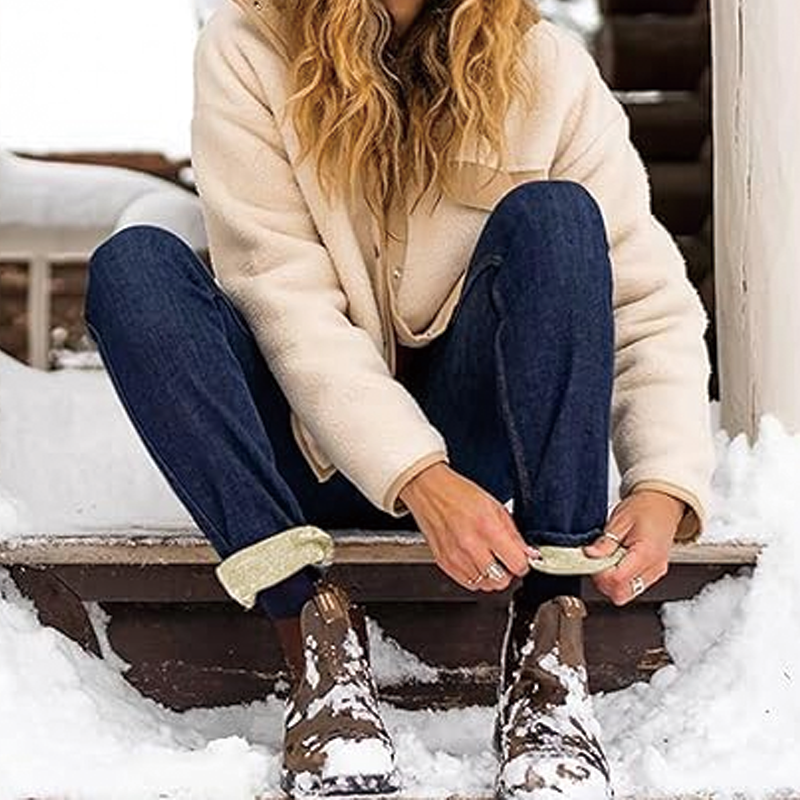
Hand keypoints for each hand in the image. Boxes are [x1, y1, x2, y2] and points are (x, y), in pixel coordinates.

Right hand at [399, 462, 537, 591]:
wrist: (429, 491)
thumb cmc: (459, 494)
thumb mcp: (495, 506)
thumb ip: (514, 534)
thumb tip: (528, 553)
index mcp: (487, 527)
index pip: (517, 564)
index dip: (523, 563)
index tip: (521, 558)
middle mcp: (470, 545)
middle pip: (502, 581)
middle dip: (508, 572)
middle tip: (505, 559)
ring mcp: (456, 557)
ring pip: (485, 586)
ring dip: (491, 576)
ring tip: (488, 559)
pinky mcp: (444, 563)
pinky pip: (468, 584)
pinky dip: (476, 577)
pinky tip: (475, 562)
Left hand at [583, 489, 685, 604]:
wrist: (664, 504)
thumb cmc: (645, 508)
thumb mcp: (620, 520)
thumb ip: (606, 541)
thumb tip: (590, 555)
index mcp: (645, 553)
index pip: (617, 580)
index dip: (599, 574)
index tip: (591, 560)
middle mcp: (654, 567)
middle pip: (622, 594)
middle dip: (604, 582)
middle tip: (598, 561)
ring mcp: (656, 572)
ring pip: (627, 593)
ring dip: (613, 581)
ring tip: (610, 558)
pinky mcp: (654, 573)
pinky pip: (634, 586)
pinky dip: (622, 579)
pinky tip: (618, 562)